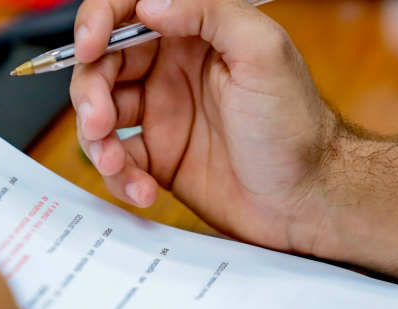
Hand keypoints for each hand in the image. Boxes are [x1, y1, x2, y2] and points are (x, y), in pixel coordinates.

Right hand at [70, 0, 335, 252]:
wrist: (308, 200)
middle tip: (100, 121)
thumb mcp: (264, 53)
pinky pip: (118, 159)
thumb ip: (210, 12)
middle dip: (91, 91)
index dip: (99, 22)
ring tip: (116, 160)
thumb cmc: (297, 128)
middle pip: (103, 64)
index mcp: (196, 35)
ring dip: (96, 138)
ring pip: (101, 113)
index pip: (130, 11)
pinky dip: (119, 175)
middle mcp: (173, 70)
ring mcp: (163, 114)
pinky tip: (142, 188)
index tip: (90, 45)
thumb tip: (150, 3)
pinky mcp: (159, 157)